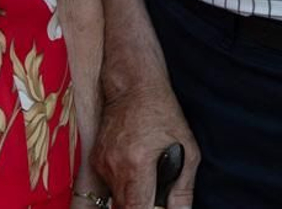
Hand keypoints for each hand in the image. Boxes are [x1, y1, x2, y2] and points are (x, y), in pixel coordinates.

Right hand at [92, 81, 198, 207]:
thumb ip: (183, 189)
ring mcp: (101, 163)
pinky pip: (108, 185)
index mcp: (137, 164)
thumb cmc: (163, 112)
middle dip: (141, 206)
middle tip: (155, 197)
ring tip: (147, 179)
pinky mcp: (95, 159)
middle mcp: (114, 166)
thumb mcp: (187, 149)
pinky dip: (123, 185)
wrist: (133, 85)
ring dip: (131, 198)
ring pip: (115, 199)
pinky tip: (135, 168)